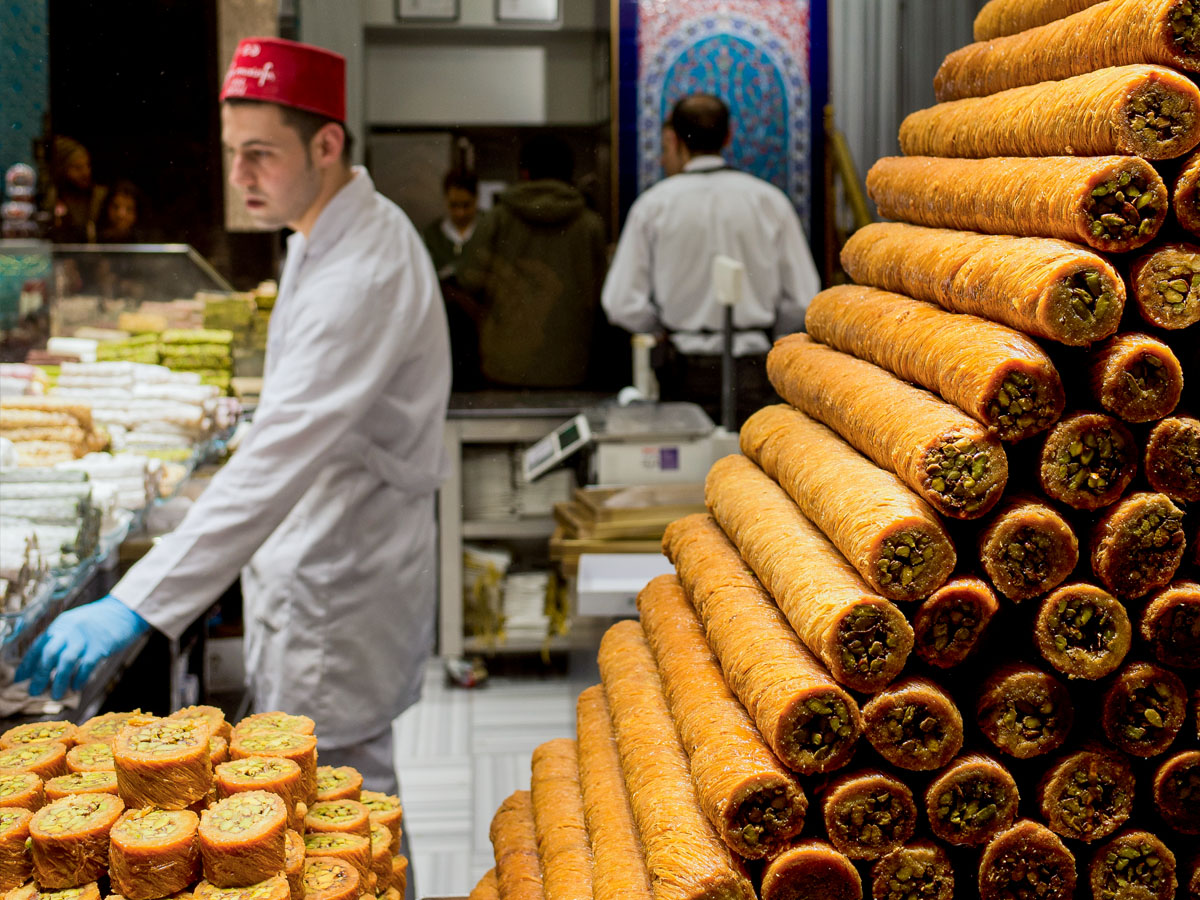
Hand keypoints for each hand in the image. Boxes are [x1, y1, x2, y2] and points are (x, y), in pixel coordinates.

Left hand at [15, 595, 149, 699]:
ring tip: (55, 695)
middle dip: (38, 675)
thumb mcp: (75, 624)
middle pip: (48, 654)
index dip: (27, 664)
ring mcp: (86, 637)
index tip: (20, 679)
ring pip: (66, 662)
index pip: (38, 646)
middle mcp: (70, 629)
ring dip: (58, 681)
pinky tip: (76, 687)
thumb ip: (62, 639)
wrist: (124, 611)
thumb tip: (46, 663)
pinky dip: (79, 678)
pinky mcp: (101, 645)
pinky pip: (86, 666)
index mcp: (60, 624)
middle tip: (34, 691)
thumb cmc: (99, 621)